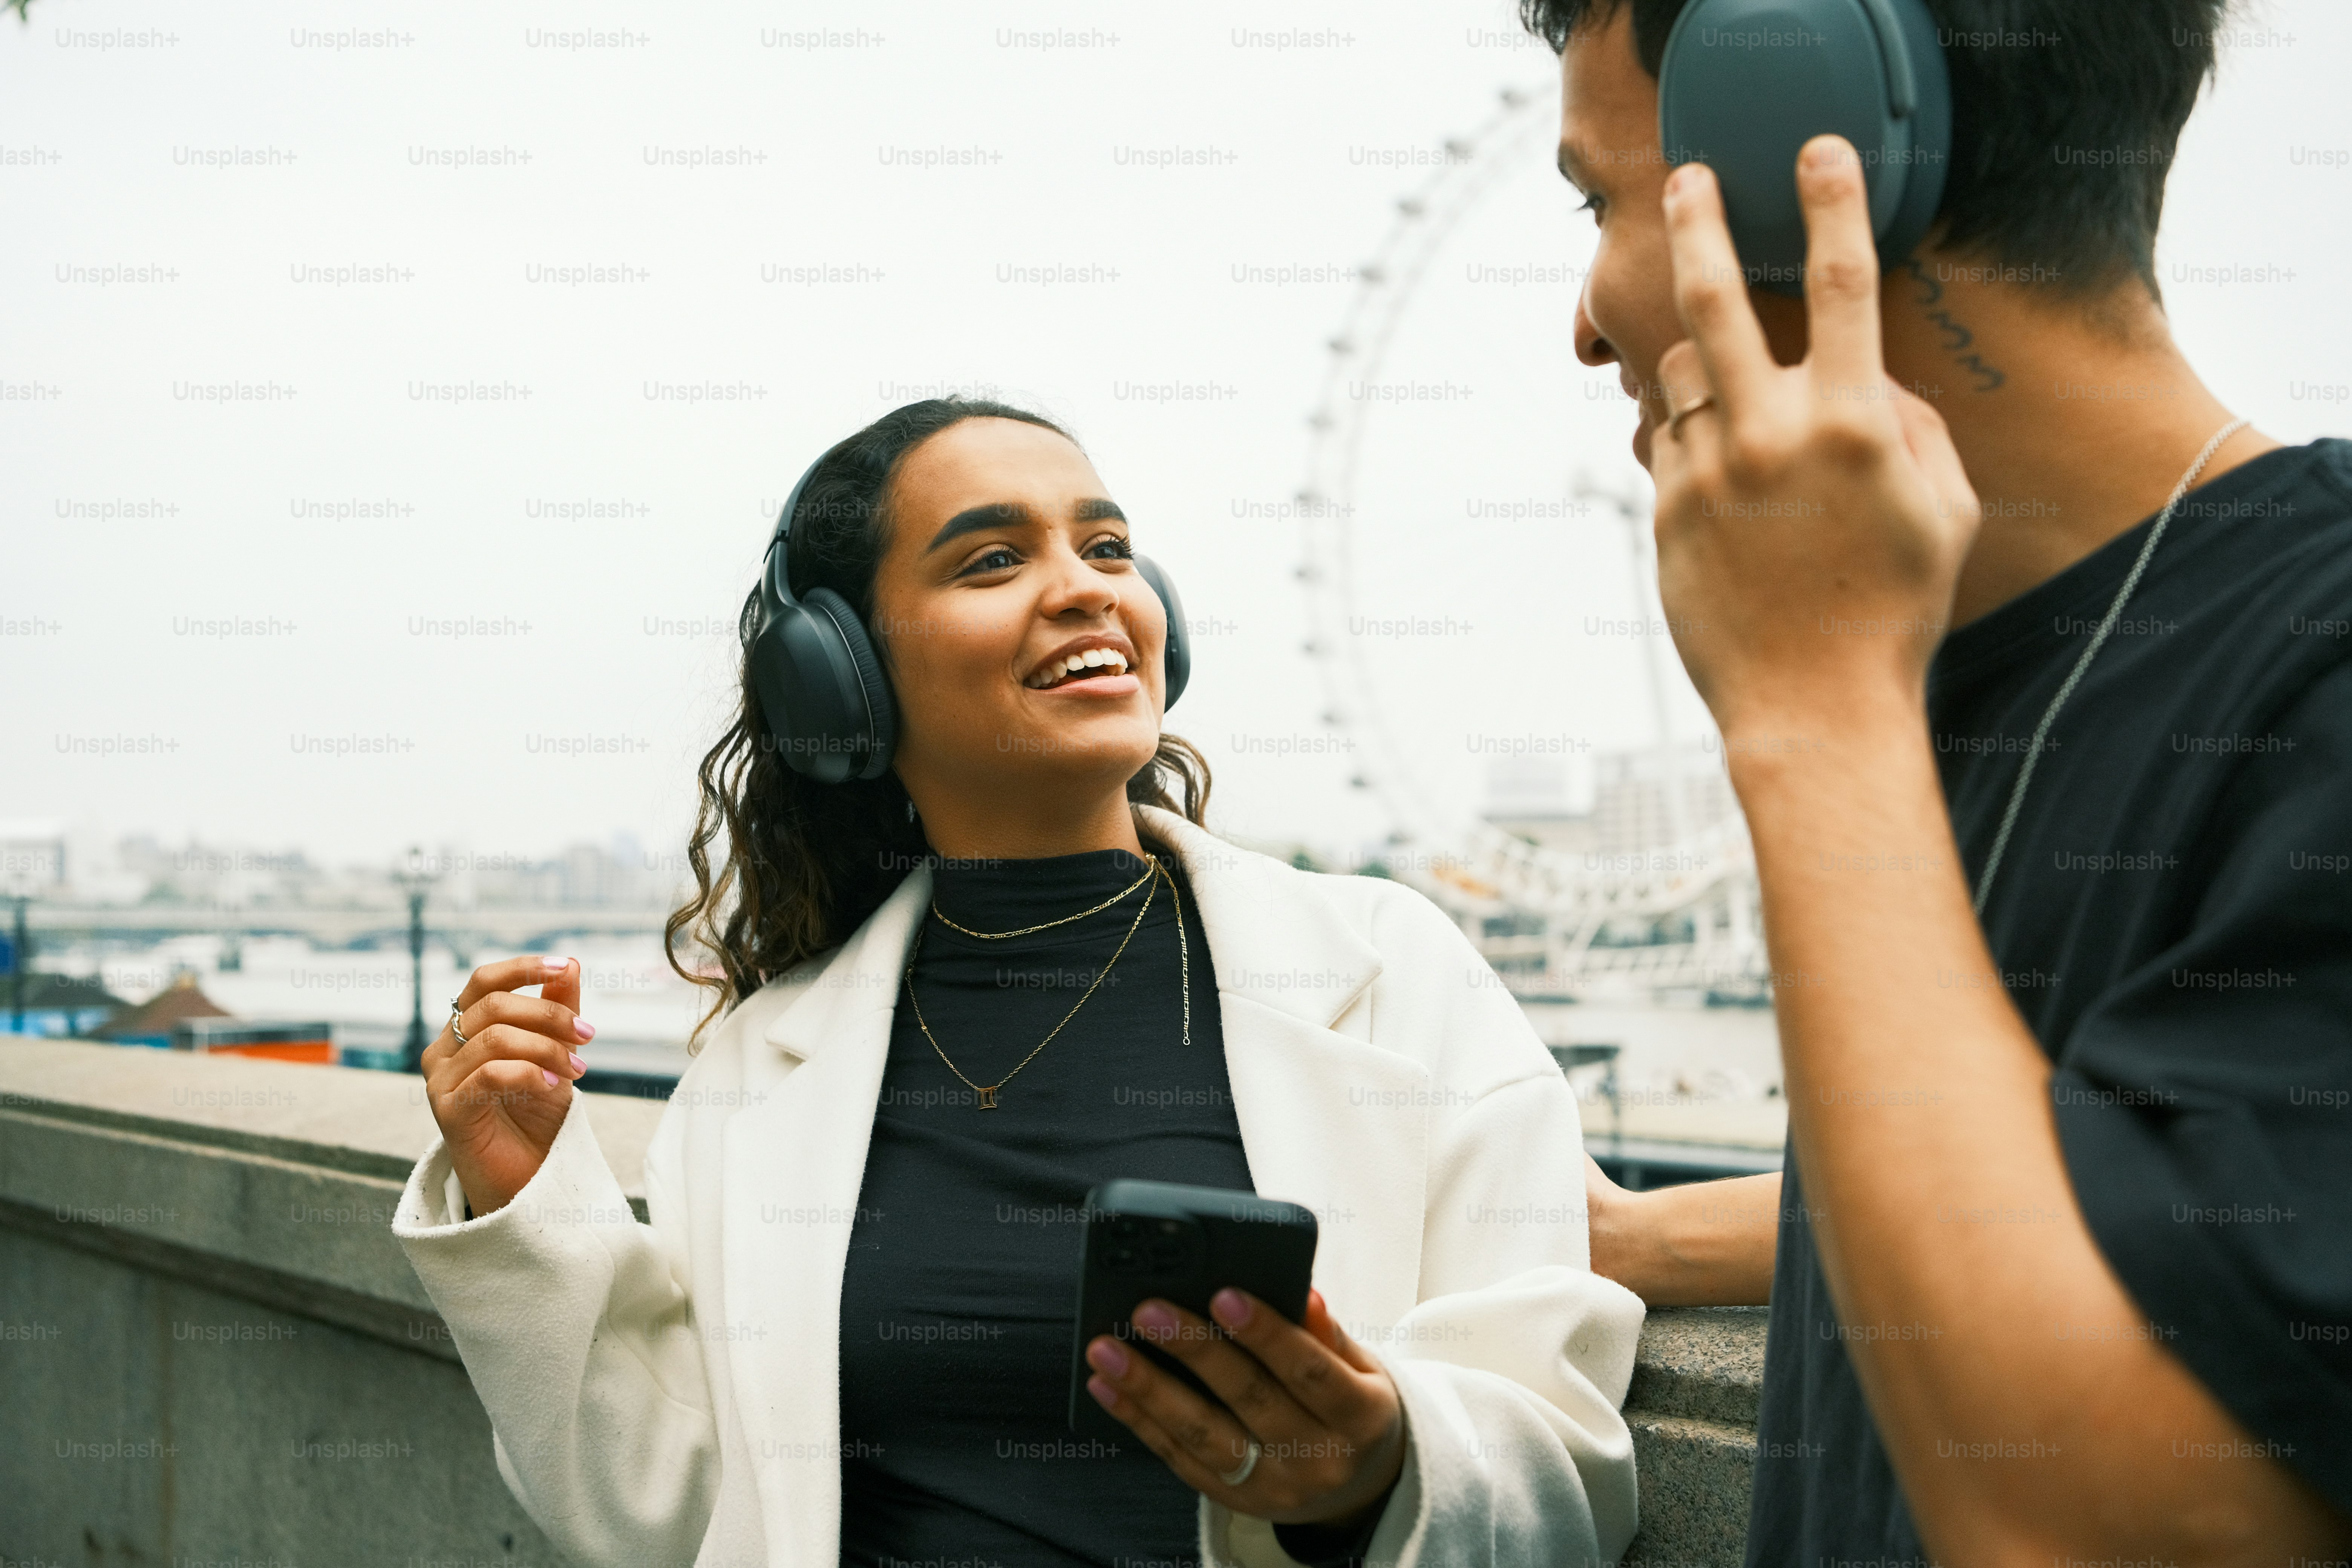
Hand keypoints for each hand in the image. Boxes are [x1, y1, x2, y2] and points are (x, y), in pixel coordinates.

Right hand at [421, 955, 591, 1216]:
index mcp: (465, 1029)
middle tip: (587, 1036)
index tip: (562, 966)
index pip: (484, 981)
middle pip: (494, 1006)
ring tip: (577, 1069)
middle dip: (549, 1015)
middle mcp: (444, 1049)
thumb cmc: (536, 1114)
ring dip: (546, 1048)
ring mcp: (440, 1080)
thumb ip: (558, 1009)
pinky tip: (552, 1085)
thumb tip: (570, 963)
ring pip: (495, 1038)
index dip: (521, 968)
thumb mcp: (555, 1053)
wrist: (529, 1177)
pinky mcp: (446, 1110)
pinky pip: (488, 1074)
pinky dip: (528, 1073)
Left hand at [1085, 1287, 1404, 1528]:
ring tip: (1106, 1350)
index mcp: (1359, 1418)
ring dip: (1149, 1390)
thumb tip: (1303, 1295)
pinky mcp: (1234, 1500)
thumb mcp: (1361, 1369)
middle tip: (1148, 1311)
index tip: (1224, 1294)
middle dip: (1194, 1351)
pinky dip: (1140, 1421)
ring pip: (1204, 1436)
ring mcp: (1271, 1487)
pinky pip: (1179, 1459)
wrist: (1356, 1491)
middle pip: (1249, 1400)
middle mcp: (1316, 1459)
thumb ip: (1328, 1335)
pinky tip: (1107, 1387)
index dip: (1268, 1334)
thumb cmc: (1351, 1407)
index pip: (1310, 1371)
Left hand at [1649, 136, 1979, 740]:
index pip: (1843, 285)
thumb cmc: (1892, 610)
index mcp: (1855, 426)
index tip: (1816, 155)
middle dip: (1700, 224)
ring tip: (1738, 416)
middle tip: (1688, 179)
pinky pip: (1663, 438)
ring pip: (1680, 371)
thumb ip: (1914, 427)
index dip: (1833, 205)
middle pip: (1717, 300)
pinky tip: (1720, 481)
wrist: (1814, 705)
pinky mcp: (1664, 512)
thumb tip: (1874, 380)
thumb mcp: (1945, 513)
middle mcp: (1772, 437)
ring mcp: (1708, 473)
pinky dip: (1686, 437)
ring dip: (1703, 369)